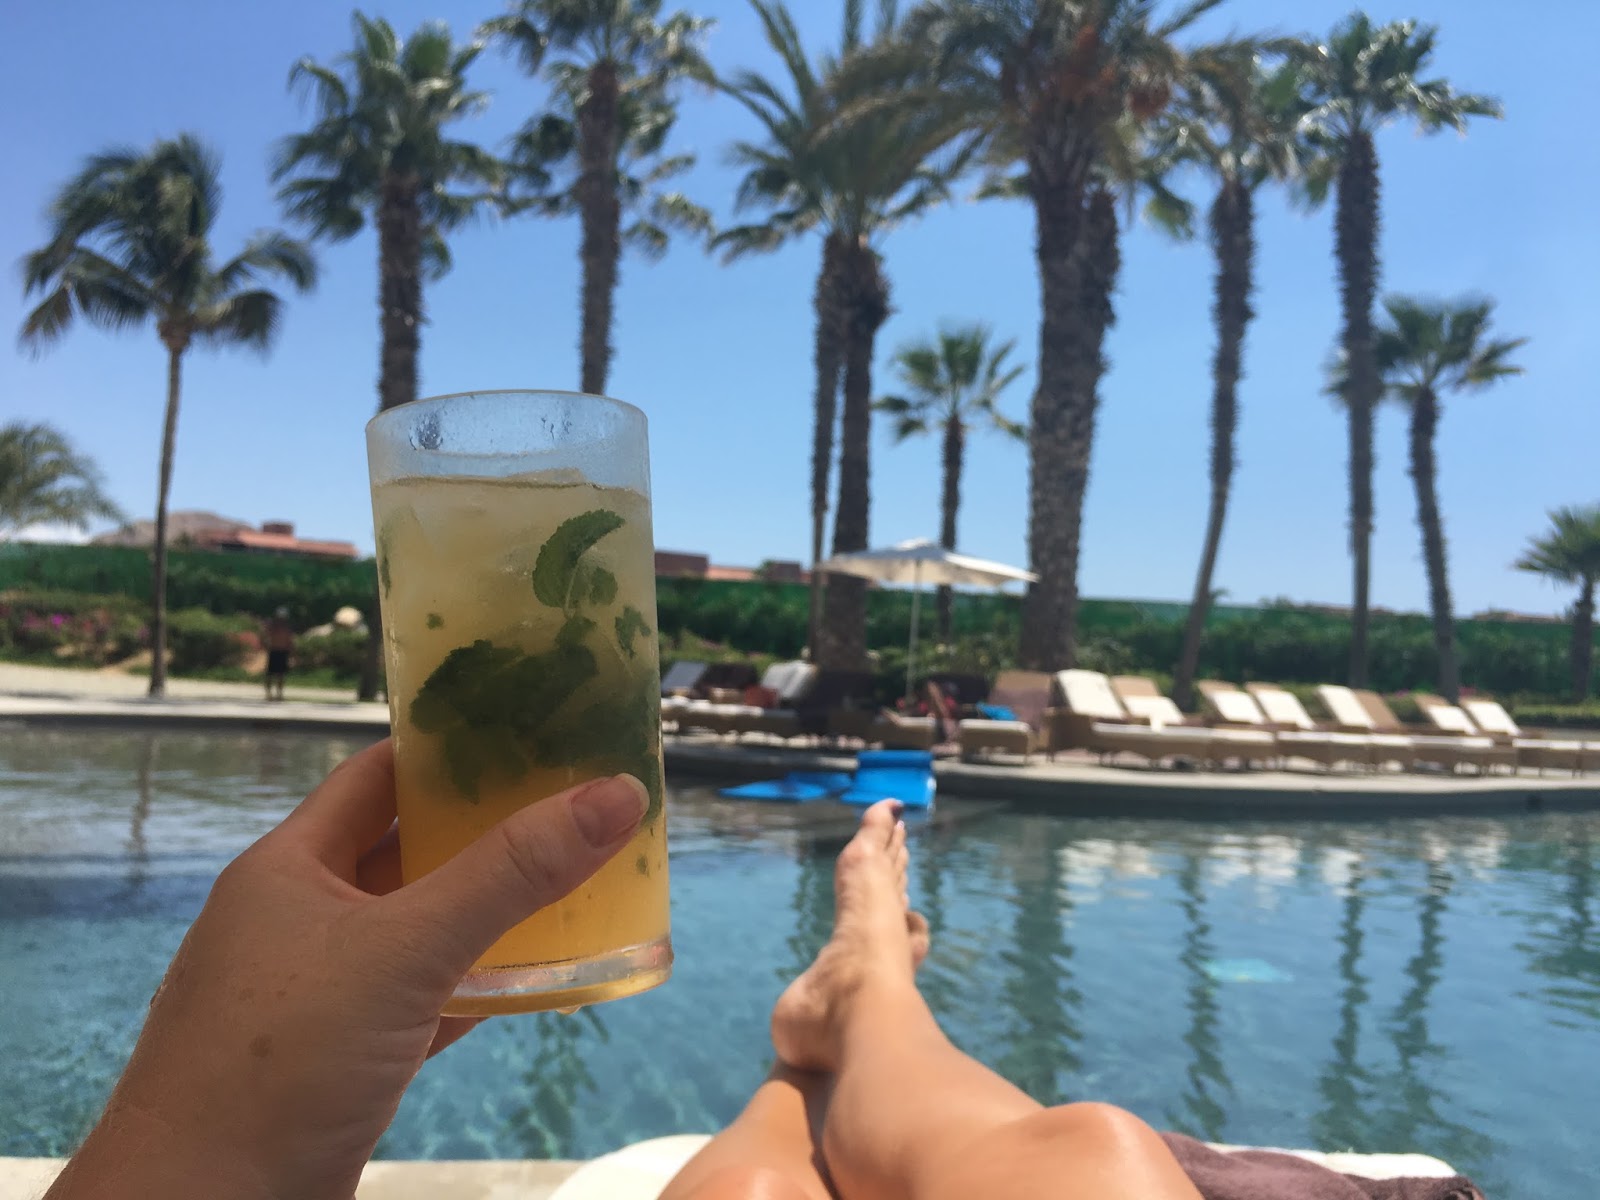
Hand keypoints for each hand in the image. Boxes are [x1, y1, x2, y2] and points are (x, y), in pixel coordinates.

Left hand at [49, 739, 647, 1199]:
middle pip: (408, 850)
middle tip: (575, 801)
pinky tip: (539, 979)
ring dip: (490, 912)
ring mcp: (319, 993)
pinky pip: (425, 1000)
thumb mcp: (404, 950)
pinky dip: (479, 986)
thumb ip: (510, 874)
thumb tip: (616, 793)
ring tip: (577, 879)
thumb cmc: (278, 1061)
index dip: (451, 747)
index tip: (530, 726)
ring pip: (420, 931)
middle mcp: (300, 919)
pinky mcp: (342, 1060)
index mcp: (290, 867)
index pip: (378, 775)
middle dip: (488, 830)